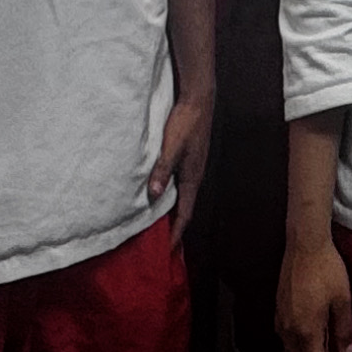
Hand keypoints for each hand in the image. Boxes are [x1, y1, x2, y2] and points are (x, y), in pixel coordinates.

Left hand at [151, 89, 212, 242]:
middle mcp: (194, 176)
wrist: (198, 100)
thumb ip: (162, 171)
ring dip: (172, 212)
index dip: (176, 233)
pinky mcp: (189, 159)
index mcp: (192, 178)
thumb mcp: (171, 148)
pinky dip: (171, 197)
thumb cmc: (185, 123)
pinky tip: (160, 195)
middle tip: (161, 244)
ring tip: (159, 224)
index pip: (185, 214)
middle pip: (184, 209)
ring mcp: (192, 167)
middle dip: (174, 227)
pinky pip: (180, 185)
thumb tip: (154, 195)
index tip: (168, 251)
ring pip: (182, 197)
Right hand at [279, 234, 351, 351]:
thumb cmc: (326, 270)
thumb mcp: (343, 302)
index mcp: (306, 331)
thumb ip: (344, 333)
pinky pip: (288, 339)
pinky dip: (301, 348)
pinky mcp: (279, 310)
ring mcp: (281, 320)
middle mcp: (288, 330)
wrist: (304, 245)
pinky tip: (315, 340)